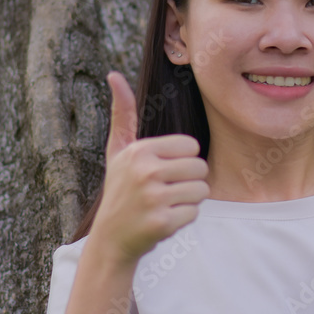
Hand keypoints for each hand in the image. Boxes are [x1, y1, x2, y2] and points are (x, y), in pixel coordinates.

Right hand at [90, 71, 209, 263]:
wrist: (110, 239)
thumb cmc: (120, 189)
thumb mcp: (118, 151)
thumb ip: (123, 114)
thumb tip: (113, 75)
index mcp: (140, 151)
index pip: (192, 147)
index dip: (182, 161)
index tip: (161, 171)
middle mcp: (145, 172)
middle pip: (201, 168)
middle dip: (189, 181)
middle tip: (164, 191)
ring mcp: (153, 199)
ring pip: (202, 191)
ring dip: (188, 201)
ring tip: (163, 205)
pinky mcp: (161, 223)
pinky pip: (194, 213)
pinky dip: (183, 219)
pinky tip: (162, 220)